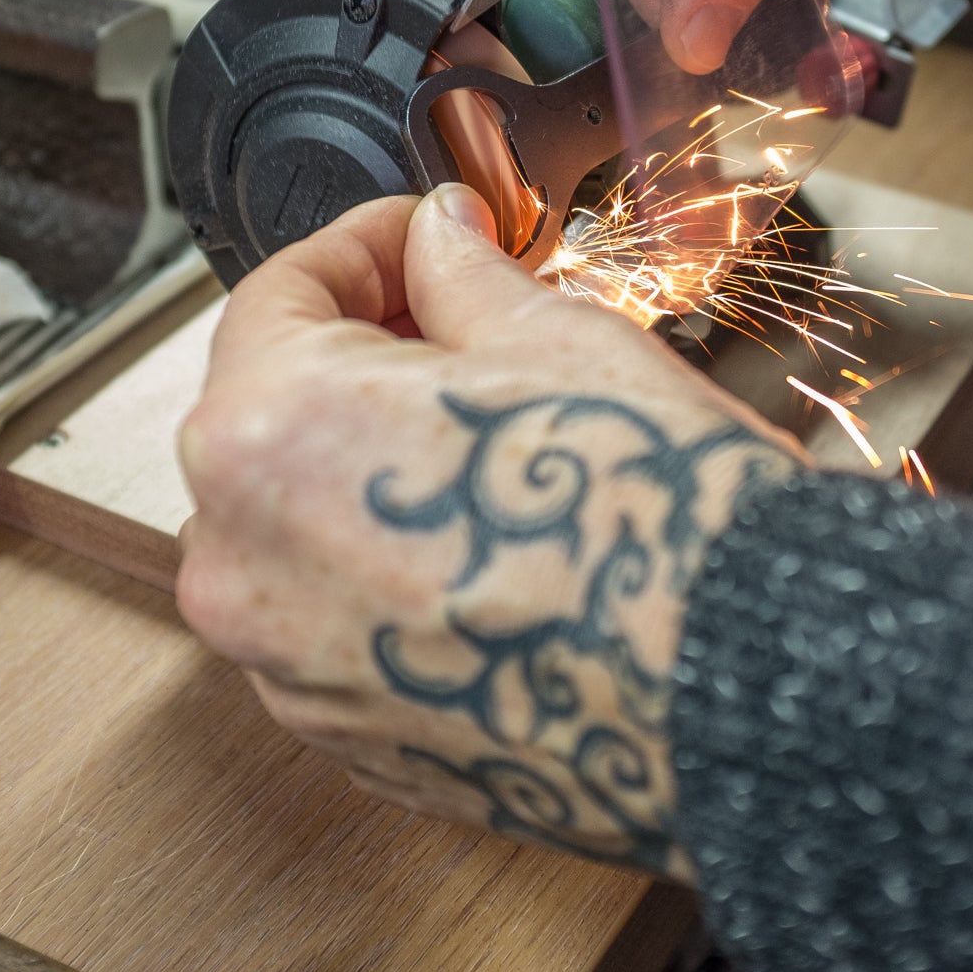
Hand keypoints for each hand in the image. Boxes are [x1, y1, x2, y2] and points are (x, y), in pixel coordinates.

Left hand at [176, 186, 800, 877]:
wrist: (731, 692)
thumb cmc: (649, 523)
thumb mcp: (554, 343)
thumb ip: (462, 277)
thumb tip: (440, 240)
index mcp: (268, 432)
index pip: (275, 297)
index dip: (362, 247)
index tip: (419, 241)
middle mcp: (241, 561)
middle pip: (272, 416)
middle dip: (362, 356)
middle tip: (458, 327)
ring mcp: (283, 663)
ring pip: (301, 525)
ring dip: (371, 467)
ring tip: (483, 441)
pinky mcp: (340, 732)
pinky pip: (337, 619)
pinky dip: (386, 568)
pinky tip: (483, 541)